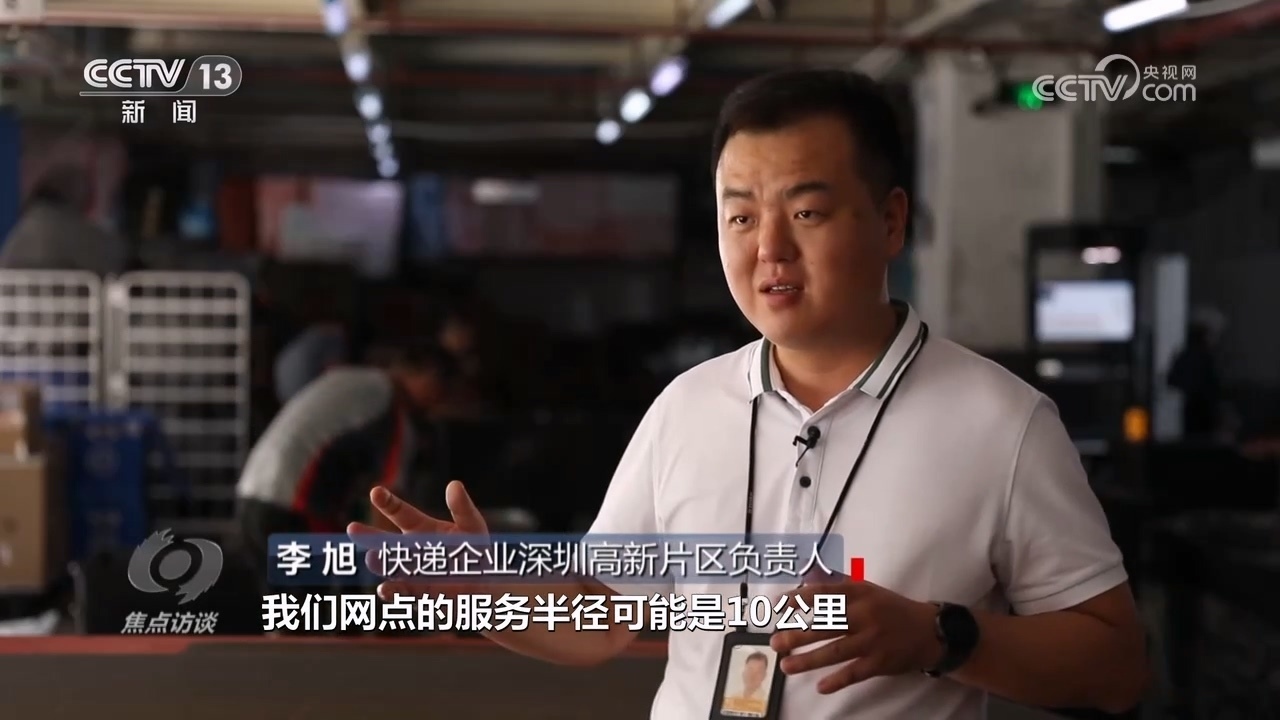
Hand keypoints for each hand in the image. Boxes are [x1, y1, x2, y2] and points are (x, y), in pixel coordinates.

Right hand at [345, 481, 488, 598]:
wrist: (484, 587)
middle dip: (370, 536)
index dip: (387, 502)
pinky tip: (385, 590)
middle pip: (387, 541)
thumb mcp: (473, 526)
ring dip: (380, 563)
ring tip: (372, 559)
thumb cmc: (476, 552)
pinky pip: (401, 592)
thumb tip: (454, 484)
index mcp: (421, 528)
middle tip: (352, 528)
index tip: (376, 492)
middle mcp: (411, 549)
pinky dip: (392, 592)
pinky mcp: (417, 593)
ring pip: (390, 566)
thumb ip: (462, 507)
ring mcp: (411, 572)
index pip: (400, 513)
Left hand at [770, 581, 941, 693]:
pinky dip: (837, 680)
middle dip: (797, 635)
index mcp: (859, 594)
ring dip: (808, 660)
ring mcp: (872, 640)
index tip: (778, 606)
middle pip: (825, 625)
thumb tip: (806, 581)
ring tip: (786, 666)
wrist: (929, 631)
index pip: (823, 594)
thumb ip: (838, 589)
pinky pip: (855, 672)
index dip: (798, 599)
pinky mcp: (880, 662)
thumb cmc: (890, 609)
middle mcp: (864, 615)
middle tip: (775, 642)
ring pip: (835, 651)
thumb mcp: (867, 590)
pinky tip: (820, 687)